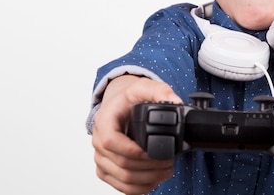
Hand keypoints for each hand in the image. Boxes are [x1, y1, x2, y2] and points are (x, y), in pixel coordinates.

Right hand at [91, 75, 181, 194]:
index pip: (111, 142)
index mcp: (104, 121)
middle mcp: (99, 141)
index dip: (132, 150)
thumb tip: (174, 101)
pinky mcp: (107, 170)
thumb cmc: (128, 99)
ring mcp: (102, 158)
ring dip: (147, 179)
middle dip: (149, 166)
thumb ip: (159, 91)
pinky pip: (121, 187)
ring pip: (122, 179)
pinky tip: (154, 181)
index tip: (151, 151)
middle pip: (121, 164)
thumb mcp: (143, 87)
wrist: (119, 106)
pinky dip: (140, 188)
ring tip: (166, 171)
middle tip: (169, 162)